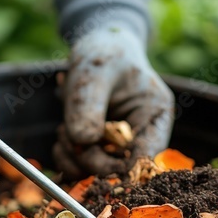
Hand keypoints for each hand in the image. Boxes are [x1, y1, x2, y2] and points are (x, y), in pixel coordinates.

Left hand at [52, 0, 173, 176]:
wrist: (97, 46)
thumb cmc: (103, 52)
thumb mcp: (93, 72)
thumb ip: (88, 105)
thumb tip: (83, 142)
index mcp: (155, 115)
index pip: (146, 156)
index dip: (121, 167)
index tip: (93, 161)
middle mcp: (143, 134)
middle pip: (121, 168)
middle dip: (90, 158)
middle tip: (67, 136)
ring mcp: (122, 143)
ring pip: (100, 171)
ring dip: (76, 158)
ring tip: (63, 130)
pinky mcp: (102, 146)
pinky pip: (86, 165)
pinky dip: (69, 158)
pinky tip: (62, 138)